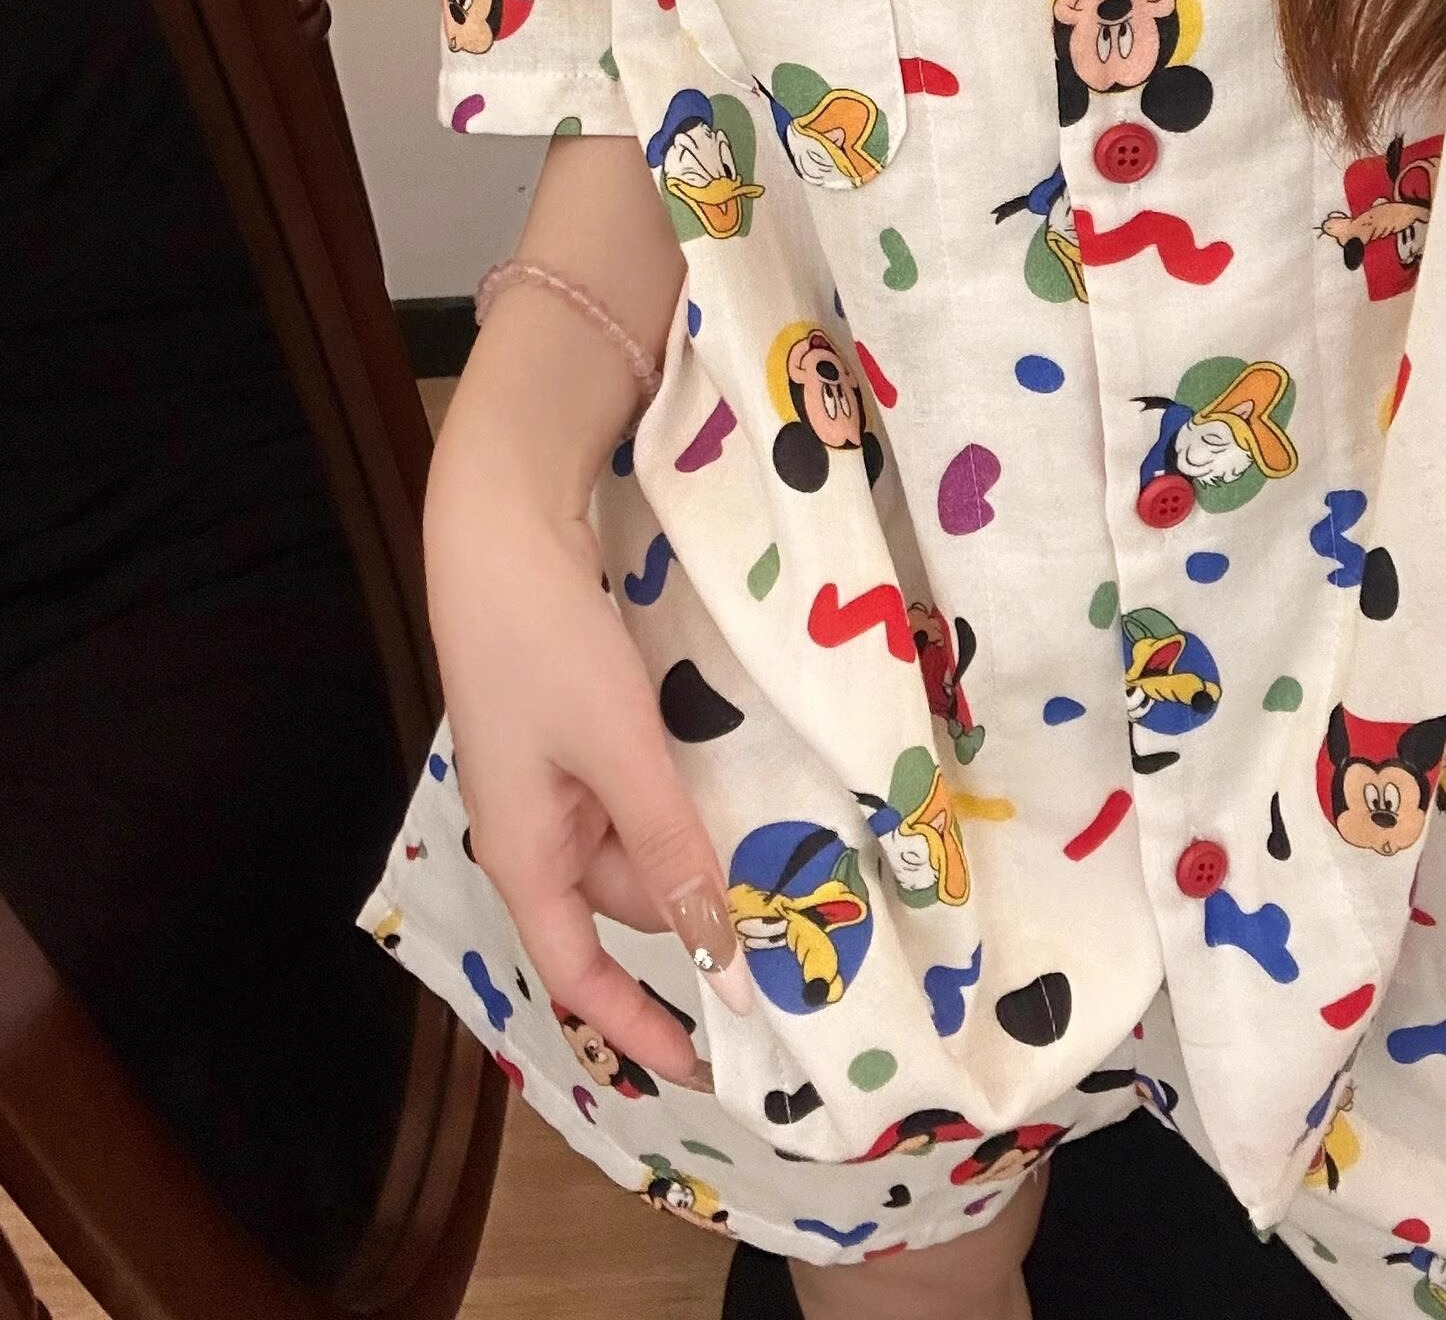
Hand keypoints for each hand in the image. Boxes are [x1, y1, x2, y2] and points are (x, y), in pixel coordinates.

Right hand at [424, 445, 752, 1087]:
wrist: (501, 529)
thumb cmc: (546, 646)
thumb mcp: (619, 754)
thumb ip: (671, 851)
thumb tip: (719, 957)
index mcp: (525, 855)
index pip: (581, 976)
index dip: (641, 1025)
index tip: (709, 1064)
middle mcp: (537, 828)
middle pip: (629, 898)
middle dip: (701, 905)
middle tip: (797, 905)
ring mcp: (556, 775)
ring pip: (644, 835)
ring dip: (703, 838)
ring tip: (785, 837)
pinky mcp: (577, 726)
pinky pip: (640, 785)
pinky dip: (689, 790)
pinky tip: (741, 772)